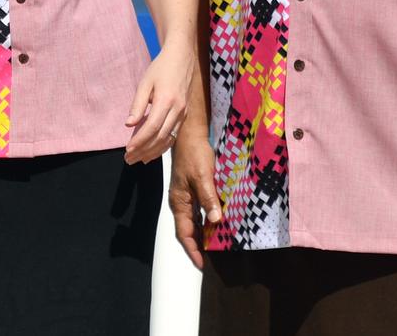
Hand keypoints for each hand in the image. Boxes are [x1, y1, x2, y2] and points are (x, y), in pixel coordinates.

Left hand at [124, 44, 192, 164]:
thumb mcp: (145, 83)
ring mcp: (183, 113)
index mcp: (166, 100)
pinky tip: (152, 152)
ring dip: (153, 152)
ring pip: (168, 139)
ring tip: (138, 159)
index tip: (127, 150)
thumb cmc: (161, 68)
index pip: (151, 128)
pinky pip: (173, 135)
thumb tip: (129, 124)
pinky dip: (163, 146)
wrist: (182, 58)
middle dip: (143, 151)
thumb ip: (137, 104)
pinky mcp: (184, 114)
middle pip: (160, 137)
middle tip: (128, 159)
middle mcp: (177, 109)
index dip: (139, 141)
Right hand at [169, 128, 221, 268]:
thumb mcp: (203, 176)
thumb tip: (216, 221)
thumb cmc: (194, 154)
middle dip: (198, 244)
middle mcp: (180, 201)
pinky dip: (206, 218)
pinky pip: (198, 209)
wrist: (189, 132)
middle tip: (212, 258)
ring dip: (203, 232)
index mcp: (179, 201)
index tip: (202, 264)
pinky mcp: (192, 187)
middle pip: (188, 229)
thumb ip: (208, 198)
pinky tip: (216, 221)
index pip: (184, 233)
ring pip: (193, 220)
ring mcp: (186, 194)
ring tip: (216, 244)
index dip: (193, 249)